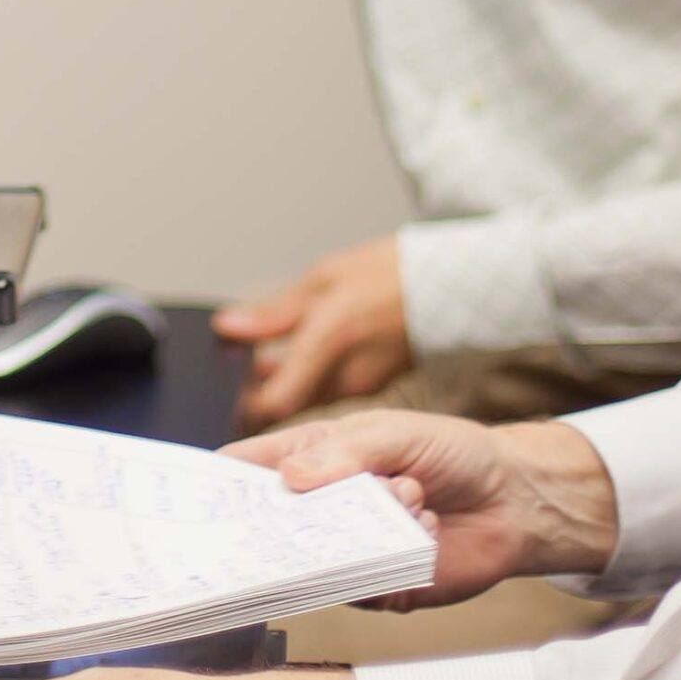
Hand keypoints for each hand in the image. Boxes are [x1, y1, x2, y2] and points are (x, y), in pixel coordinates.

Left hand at [213, 235, 411, 427]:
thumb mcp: (325, 278)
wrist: (453, 283)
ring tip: (274, 357)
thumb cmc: (390, 272)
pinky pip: (331, 393)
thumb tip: (229, 328)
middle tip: (243, 372)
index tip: (226, 394)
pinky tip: (310, 355)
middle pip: (288, 407)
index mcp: (328, 341)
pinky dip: (315, 380)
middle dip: (262, 394)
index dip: (243, 407)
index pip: (272, 404)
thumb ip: (275, 312)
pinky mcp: (374, 386)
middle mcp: (345, 376)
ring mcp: (362, 386)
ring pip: (309, 401)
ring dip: (289, 386)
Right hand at [229, 409, 619, 604]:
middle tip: (308, 517)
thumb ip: (348, 452)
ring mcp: (347, 553)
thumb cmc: (455, 453)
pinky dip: (394, 560)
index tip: (198, 500)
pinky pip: (363, 589)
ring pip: (318, 563)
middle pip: (274, 530)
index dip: (221, 486)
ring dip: (362, 534)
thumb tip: (292, 477)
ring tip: (407, 498)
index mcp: (318, 459)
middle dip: (287, 525)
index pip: (253, 471)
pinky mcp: (377, 590)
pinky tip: (425, 529)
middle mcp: (324, 511)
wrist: (515, 501)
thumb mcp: (400, 432)